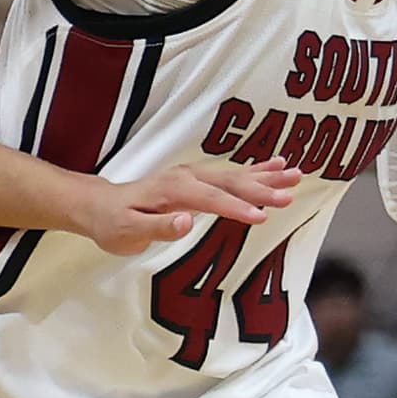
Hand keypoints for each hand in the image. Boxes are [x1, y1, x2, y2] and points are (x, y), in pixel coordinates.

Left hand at [65, 158, 303, 256]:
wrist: (100, 207)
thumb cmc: (113, 224)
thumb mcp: (127, 232)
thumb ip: (157, 227)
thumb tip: (187, 221)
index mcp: (171, 190)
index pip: (210, 199)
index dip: (235, 208)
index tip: (260, 216)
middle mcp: (186, 178)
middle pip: (229, 183)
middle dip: (260, 189)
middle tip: (289, 195)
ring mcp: (193, 177)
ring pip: (235, 176)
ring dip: (266, 176)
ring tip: (296, 174)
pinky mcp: (198, 181)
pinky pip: (232, 175)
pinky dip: (257, 171)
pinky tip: (278, 166)